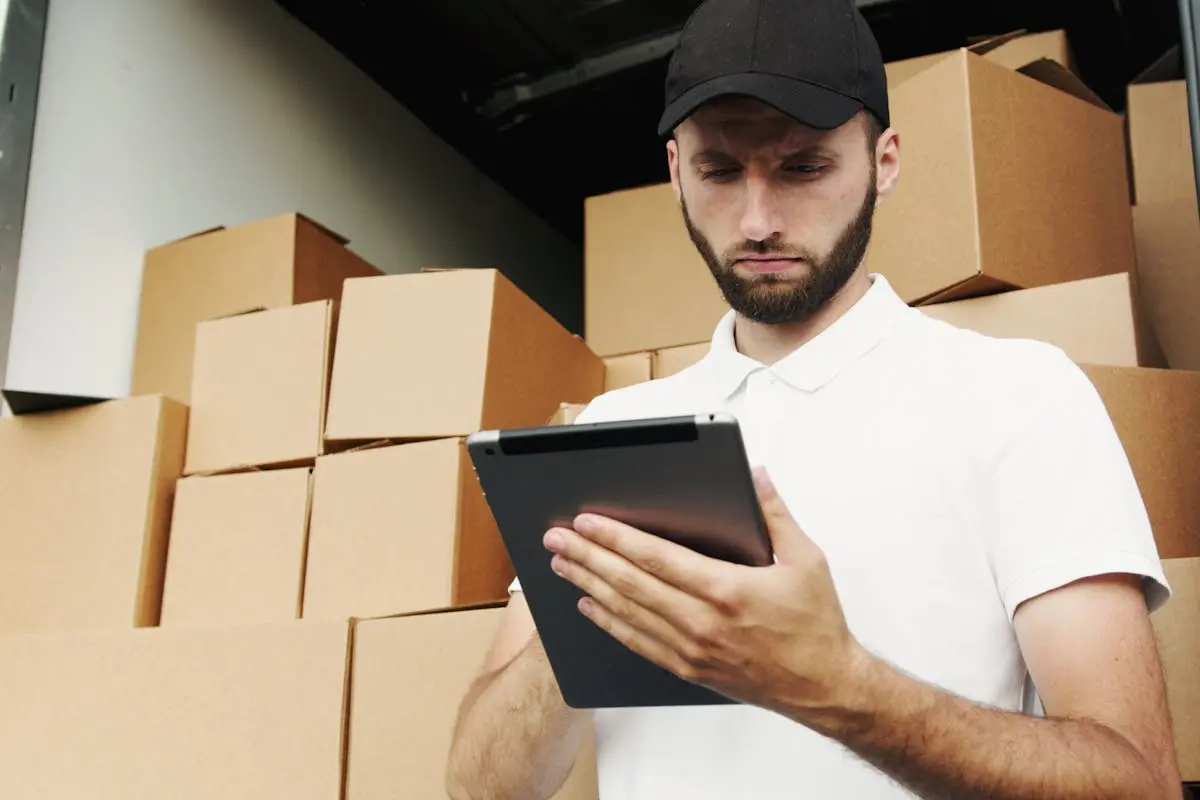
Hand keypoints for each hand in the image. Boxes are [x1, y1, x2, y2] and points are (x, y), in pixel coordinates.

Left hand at [543, 467, 866, 721]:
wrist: (824, 687)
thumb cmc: (816, 625)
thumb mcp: (806, 560)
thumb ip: (775, 515)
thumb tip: (757, 476)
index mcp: (726, 589)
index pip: (655, 558)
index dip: (615, 538)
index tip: (586, 522)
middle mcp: (702, 622)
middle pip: (630, 584)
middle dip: (588, 558)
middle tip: (555, 539)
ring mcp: (691, 649)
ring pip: (627, 613)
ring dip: (589, 586)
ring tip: (561, 566)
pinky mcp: (689, 669)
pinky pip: (638, 642)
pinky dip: (609, 622)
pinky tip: (589, 606)